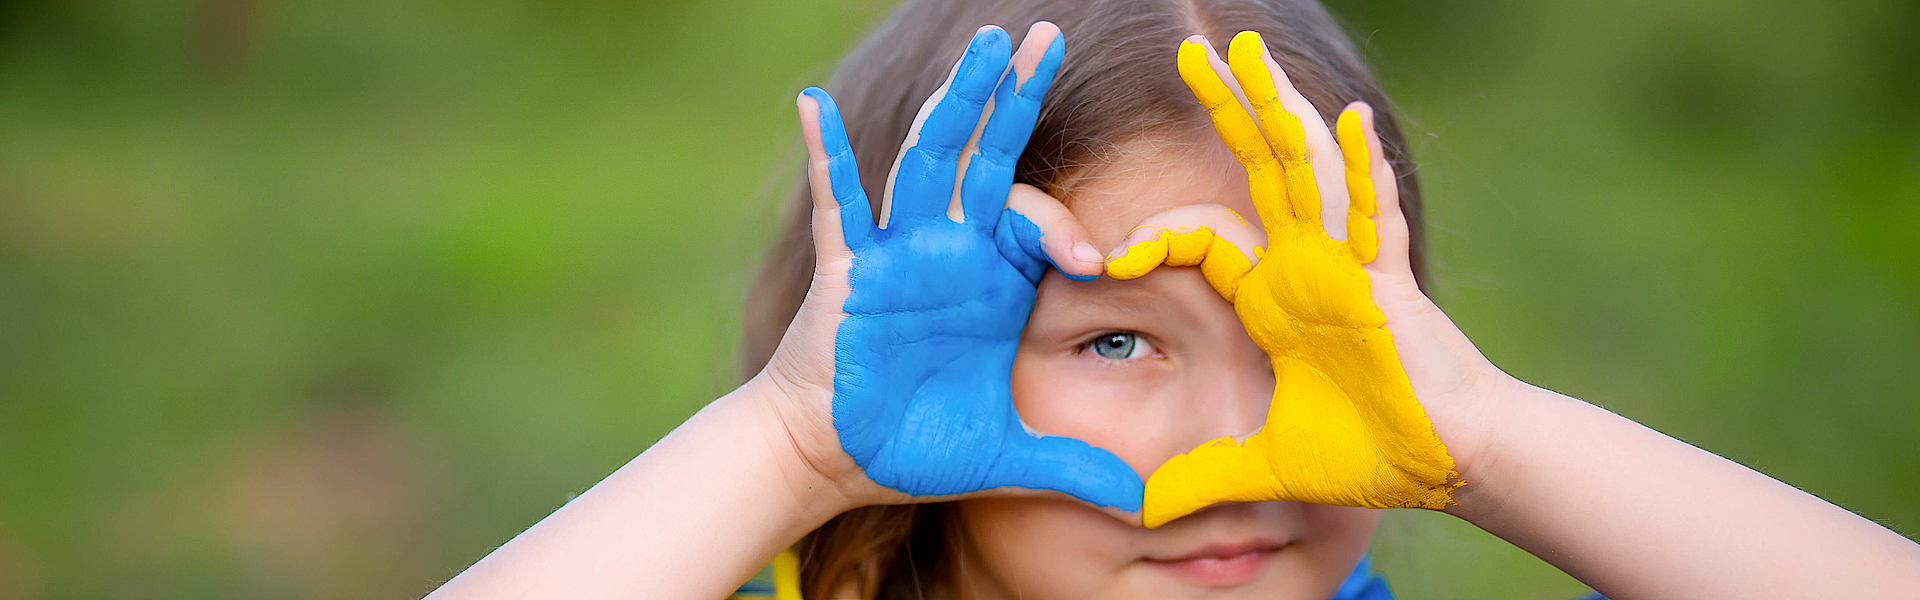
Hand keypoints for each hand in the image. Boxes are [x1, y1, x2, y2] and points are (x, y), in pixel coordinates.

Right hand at [769, 23, 1143, 510]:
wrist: (834, 464)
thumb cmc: (913, 447)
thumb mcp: (1009, 456)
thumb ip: (1073, 466)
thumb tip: (1143, 504)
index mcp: (989, 280)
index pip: (1037, 217)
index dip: (1069, 227)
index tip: (1095, 261)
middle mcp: (946, 251)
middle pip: (986, 155)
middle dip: (1014, 95)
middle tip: (1042, 33)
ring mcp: (895, 254)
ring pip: (929, 160)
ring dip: (957, 102)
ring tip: (985, 44)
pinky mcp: (847, 273)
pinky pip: (837, 207)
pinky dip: (826, 156)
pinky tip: (811, 102)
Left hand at [1108, 32, 1502, 526]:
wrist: (1449, 463)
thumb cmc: (1371, 453)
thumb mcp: (1267, 466)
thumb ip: (1207, 476)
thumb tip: (1144, 510)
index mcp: (1274, 296)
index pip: (1202, 238)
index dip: (1153, 239)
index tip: (1104, 261)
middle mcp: (1308, 265)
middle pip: (1259, 169)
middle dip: (1228, 108)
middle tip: (1197, 51)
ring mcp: (1352, 266)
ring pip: (1309, 172)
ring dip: (1281, 111)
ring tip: (1252, 53)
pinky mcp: (1391, 284)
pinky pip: (1375, 217)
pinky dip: (1362, 171)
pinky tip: (1350, 120)